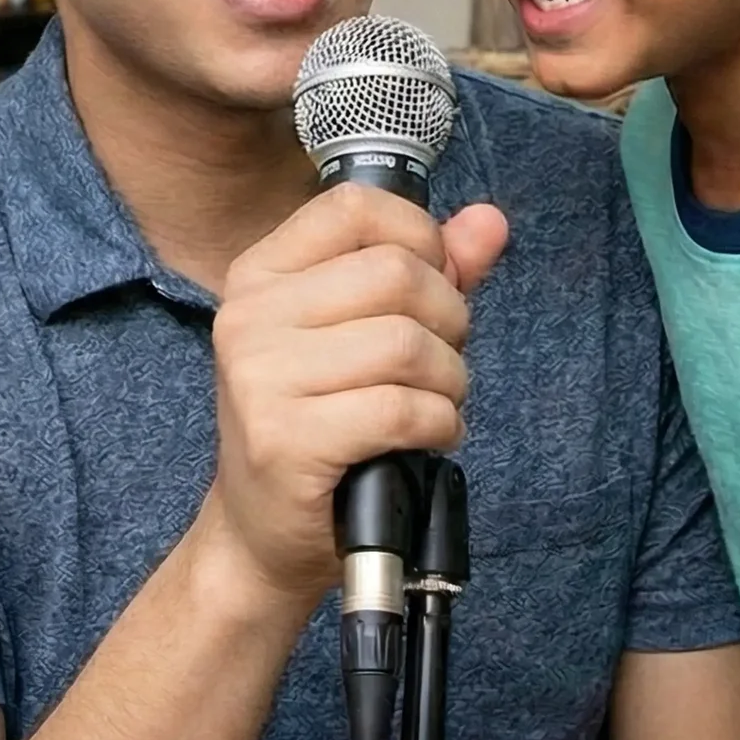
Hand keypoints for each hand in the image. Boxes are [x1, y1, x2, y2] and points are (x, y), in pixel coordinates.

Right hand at [203, 185, 508, 601]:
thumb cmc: (320, 424)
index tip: (433, 285)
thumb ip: (430, 272)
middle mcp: (249, 317)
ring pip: (406, 342)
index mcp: (260, 275)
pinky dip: (439, 424)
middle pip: (396, 273)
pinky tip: (429, 437)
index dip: (419, 237)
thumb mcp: (363, 334)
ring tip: (436, 405)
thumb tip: (490, 222)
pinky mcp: (285, 440)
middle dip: (449, 321)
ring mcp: (260, 378)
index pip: (355, 207)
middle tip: (441, 363)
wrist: (261, 533)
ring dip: (449, 380)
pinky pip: (401, 408)